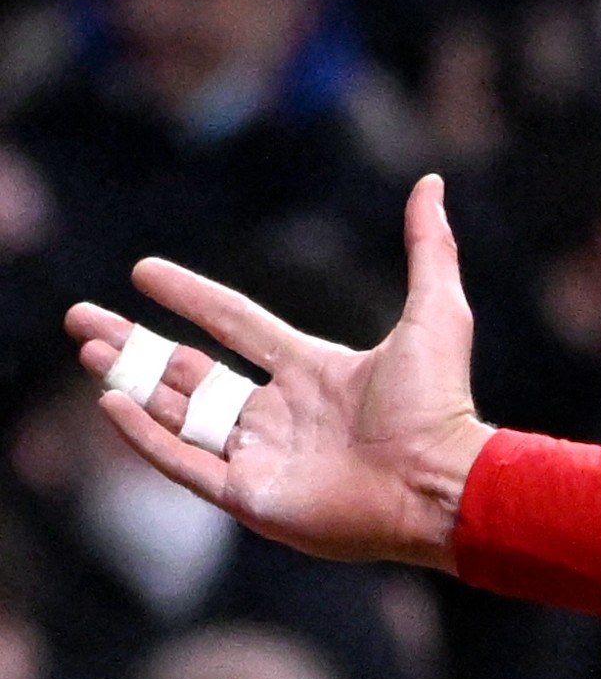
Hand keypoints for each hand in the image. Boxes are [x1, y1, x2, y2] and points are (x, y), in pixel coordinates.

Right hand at [62, 175, 492, 570]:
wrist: (442, 484)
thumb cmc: (441, 406)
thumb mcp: (435, 314)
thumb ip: (428, 248)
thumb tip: (431, 182)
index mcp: (313, 373)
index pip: (236, 325)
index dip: (190, 298)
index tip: (142, 271)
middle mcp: (282, 415)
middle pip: (191, 374)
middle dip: (136, 346)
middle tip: (81, 318)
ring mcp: (263, 458)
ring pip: (178, 414)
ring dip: (132, 382)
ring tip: (89, 349)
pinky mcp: (251, 497)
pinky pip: (183, 463)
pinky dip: (144, 435)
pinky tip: (110, 401)